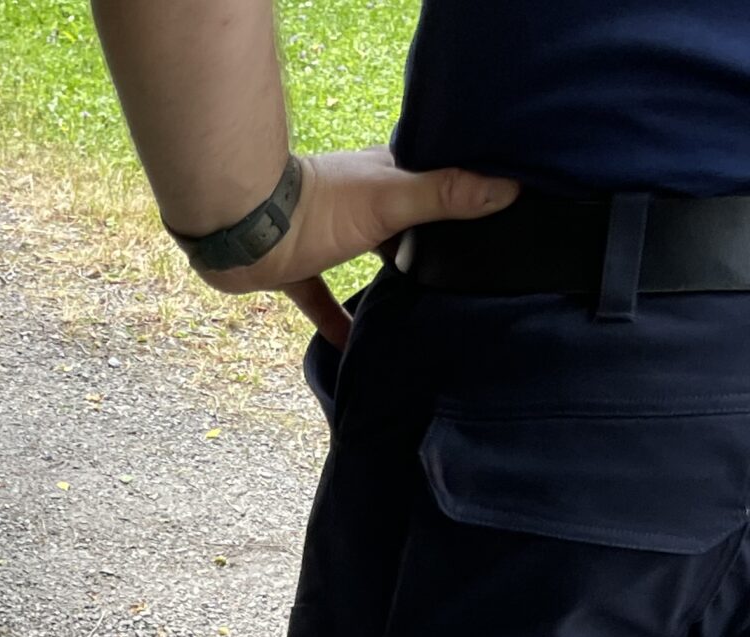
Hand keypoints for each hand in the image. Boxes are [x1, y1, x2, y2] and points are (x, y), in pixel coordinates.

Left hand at [196, 148, 517, 347]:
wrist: (243, 229)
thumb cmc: (319, 206)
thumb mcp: (392, 200)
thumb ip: (445, 195)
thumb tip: (508, 188)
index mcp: (383, 175)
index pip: (432, 175)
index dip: (459, 188)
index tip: (491, 212)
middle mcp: (357, 202)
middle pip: (401, 220)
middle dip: (426, 241)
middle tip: (461, 270)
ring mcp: (325, 235)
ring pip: (363, 259)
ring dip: (384, 281)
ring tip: (419, 307)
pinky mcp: (294, 270)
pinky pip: (320, 298)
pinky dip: (336, 320)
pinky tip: (352, 346)